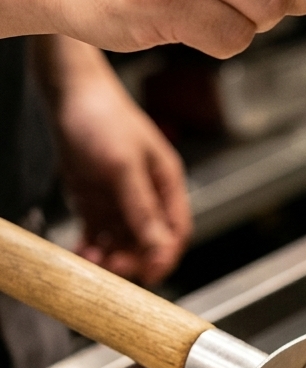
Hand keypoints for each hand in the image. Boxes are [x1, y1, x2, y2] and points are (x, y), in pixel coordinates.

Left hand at [37, 38, 191, 284]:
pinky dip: (90, 246)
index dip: (165, 256)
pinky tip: (79, 253)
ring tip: (90, 260)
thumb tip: (160, 246)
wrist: (67, 92)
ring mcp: (120, 198)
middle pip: (148, 241)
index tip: (149, 275)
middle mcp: (147, 195)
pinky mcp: (95, 199)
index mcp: (167, 185)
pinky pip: (97, 233)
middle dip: (132, 258)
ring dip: (109, 256)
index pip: (175, 232)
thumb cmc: (103, 118)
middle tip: (111, 269)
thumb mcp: (124, 166)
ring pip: (121, 241)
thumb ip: (142, 207)